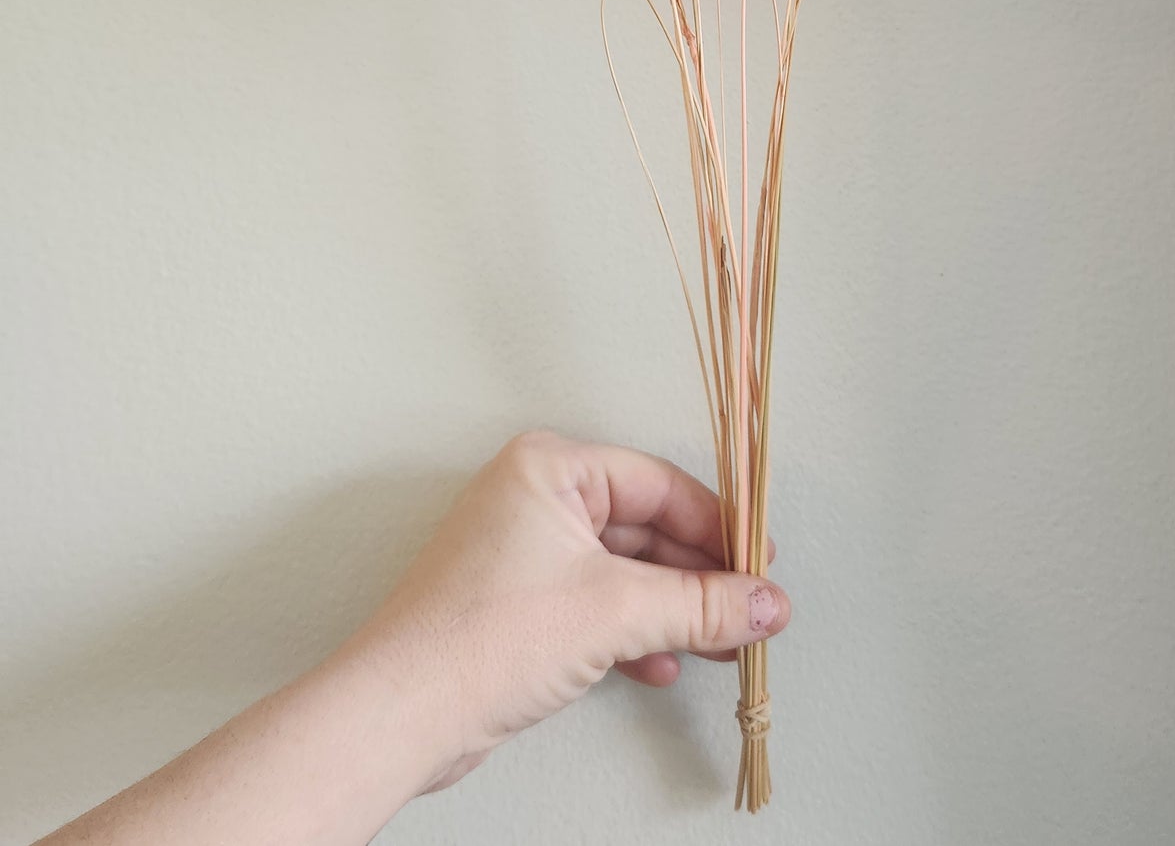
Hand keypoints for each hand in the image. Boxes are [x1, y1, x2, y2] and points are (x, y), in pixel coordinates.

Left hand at [351, 430, 789, 791]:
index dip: (717, 526)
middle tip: (750, 609)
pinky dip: (633, 632)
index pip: (660, 485)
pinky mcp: (521, 601)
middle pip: (645, 528)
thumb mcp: (613, 611)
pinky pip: (597, 603)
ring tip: (721, 643)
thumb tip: (766, 603)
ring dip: (672, 610)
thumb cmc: (481, 639)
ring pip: (624, 570)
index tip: (761, 564)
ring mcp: (527, 551)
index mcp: (551, 467)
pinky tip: (662, 664)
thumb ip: (700, 605)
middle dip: (699, 577)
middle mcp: (537, 498)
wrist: (401, 714)